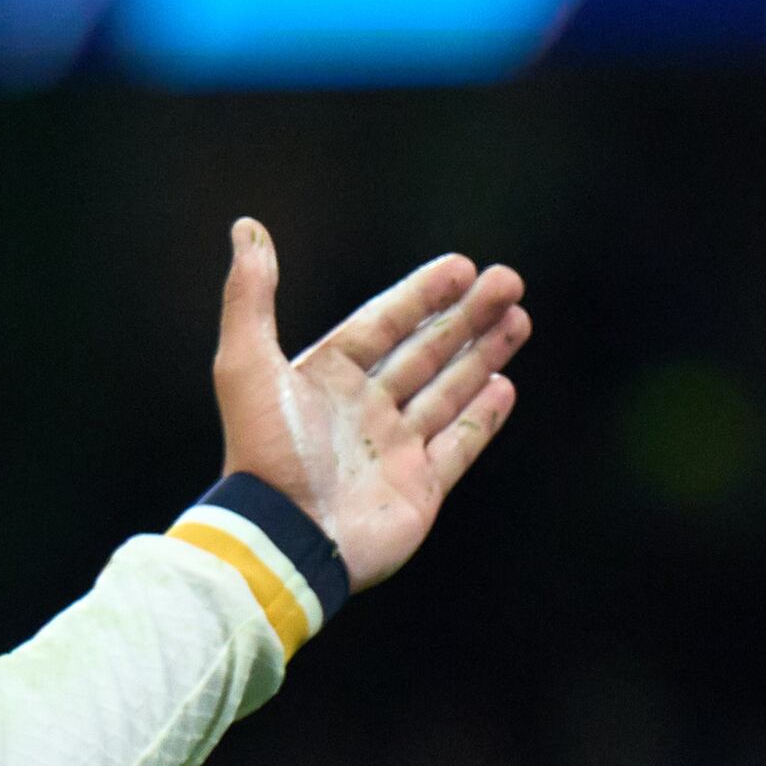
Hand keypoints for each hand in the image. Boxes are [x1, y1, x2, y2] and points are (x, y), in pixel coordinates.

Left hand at [215, 225, 526, 591]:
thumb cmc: (264, 452)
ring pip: (448, 391)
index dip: (421, 294)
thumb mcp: (246, 363)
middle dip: (468, 317)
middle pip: (425, 352)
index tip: (461, 266)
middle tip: (509, 281)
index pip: (383, 324)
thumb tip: (246, 227)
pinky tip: (503, 384)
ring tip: (519, 318)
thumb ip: (250, 296)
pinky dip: (482, 416)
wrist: (285, 538)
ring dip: (482, 354)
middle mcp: (362, 411)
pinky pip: (458, 445)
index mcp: (325, 380)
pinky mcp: (419, 489)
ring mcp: (394, 451)